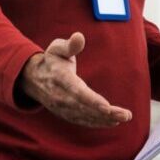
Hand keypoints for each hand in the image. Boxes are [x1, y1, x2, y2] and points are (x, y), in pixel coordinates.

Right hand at [16, 34, 131, 126]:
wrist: (33, 78)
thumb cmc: (52, 60)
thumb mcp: (57, 48)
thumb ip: (70, 45)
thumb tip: (79, 36)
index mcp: (60, 78)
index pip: (77, 92)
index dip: (92, 100)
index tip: (108, 107)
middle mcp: (60, 96)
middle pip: (84, 107)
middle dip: (105, 113)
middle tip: (126, 115)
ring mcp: (62, 107)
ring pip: (85, 116)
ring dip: (105, 120)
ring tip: (124, 118)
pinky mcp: (65, 113)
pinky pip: (82, 120)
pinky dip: (97, 123)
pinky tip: (113, 122)